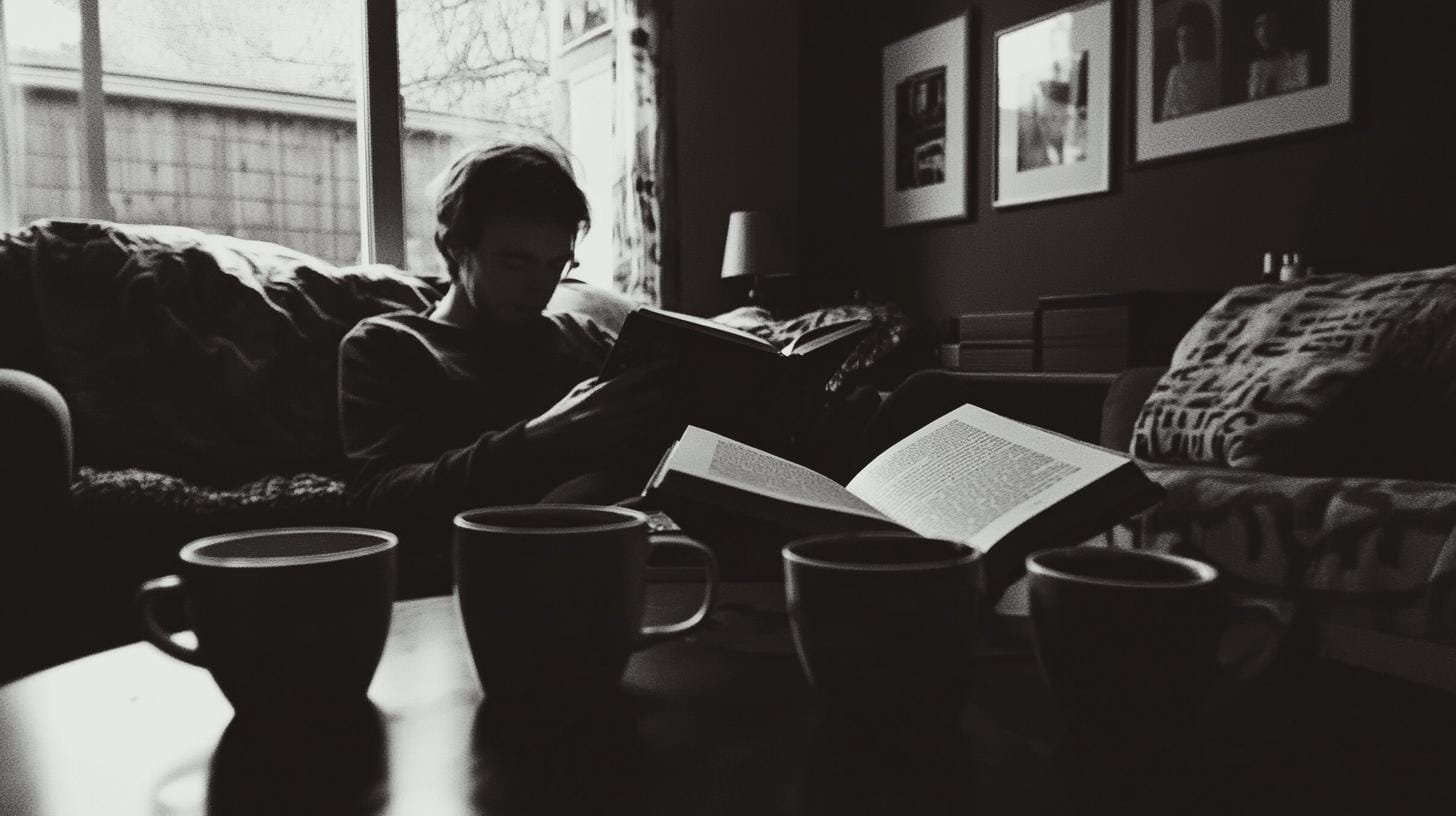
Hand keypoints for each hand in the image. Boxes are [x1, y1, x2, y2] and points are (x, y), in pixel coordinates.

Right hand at [523, 360, 680, 467]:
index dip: (660, 366)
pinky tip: (645, 436)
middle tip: (674, 392)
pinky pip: (643, 443)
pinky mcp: (619, 450)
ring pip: (652, 421)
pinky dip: (646, 439)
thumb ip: (602, 381)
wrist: (548, 445)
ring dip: (658, 417)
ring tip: (661, 414)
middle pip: (655, 399)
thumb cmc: (563, 415)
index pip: (640, 375)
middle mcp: (615, 410)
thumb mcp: (580, 390)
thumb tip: (623, 373)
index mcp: (605, 392)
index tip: (673, 362)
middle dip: (665, 395)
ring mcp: (619, 432)